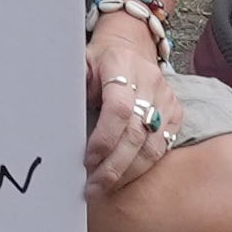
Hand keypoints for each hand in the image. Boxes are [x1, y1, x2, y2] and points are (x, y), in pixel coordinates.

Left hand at [80, 11, 174, 201]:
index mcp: (121, 65)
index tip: (86, 160)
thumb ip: (73, 87)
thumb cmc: (99, 60)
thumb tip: (56, 119)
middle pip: (135, 133)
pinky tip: (125, 177)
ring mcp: (166, 97)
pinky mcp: (176, 111)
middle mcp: (148, 80)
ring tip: (106, 187)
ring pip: (152, 145)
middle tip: (93, 186)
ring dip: (128, 172)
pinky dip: (144, 166)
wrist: (130, 44)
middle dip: (113, 166)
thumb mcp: (81, 64)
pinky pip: (163, 146)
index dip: (103, 139)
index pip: (117, 108)